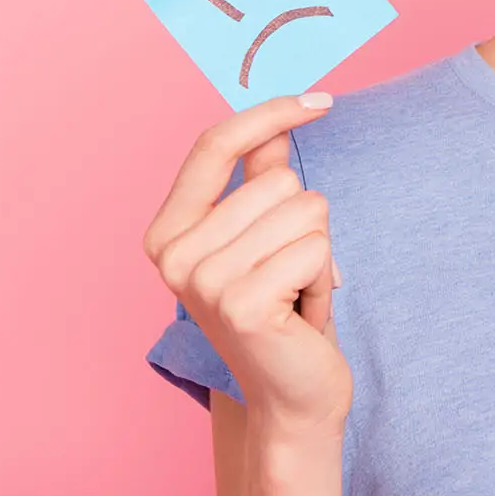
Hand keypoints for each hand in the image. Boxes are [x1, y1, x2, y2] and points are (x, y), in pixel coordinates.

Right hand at [143, 92, 351, 435]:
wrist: (293, 395)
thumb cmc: (284, 309)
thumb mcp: (268, 233)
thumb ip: (263, 175)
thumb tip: (278, 116)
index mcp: (170, 231)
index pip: (215, 145)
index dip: (269, 114)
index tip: (321, 101)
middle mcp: (175, 255)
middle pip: (277, 180)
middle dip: (305, 222)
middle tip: (289, 273)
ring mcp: (203, 281)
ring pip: (304, 210)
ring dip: (318, 252)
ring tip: (296, 293)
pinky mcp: (241, 305)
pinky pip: (315, 248)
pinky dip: (324, 279)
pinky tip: (303, 314)